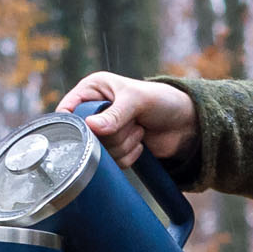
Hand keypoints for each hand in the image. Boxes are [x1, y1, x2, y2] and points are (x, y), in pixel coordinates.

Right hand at [55, 70, 196, 171]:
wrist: (184, 123)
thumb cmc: (161, 100)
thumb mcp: (137, 101)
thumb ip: (114, 115)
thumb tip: (91, 127)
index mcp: (93, 89)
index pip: (68, 109)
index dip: (74, 122)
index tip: (90, 130)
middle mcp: (95, 111)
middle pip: (86, 136)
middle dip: (112, 134)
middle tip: (131, 122)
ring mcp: (105, 132)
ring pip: (100, 152)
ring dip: (124, 144)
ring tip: (139, 129)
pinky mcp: (115, 150)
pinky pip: (113, 162)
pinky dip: (129, 155)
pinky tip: (140, 142)